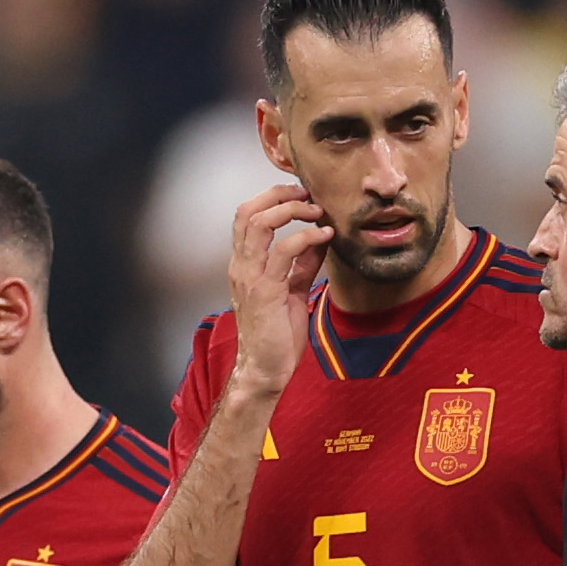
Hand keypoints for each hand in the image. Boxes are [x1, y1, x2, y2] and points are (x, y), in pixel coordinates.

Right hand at [224, 181, 334, 400]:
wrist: (266, 370)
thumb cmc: (277, 336)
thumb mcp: (293, 292)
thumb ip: (303, 265)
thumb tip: (319, 239)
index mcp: (244, 264)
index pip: (247, 216)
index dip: (273, 198)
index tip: (302, 196)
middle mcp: (241, 266)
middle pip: (247, 211)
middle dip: (280, 194)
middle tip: (309, 194)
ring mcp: (250, 277)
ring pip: (260, 223)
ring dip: (292, 210)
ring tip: (317, 212)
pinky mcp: (265, 291)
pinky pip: (283, 251)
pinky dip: (306, 237)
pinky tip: (324, 237)